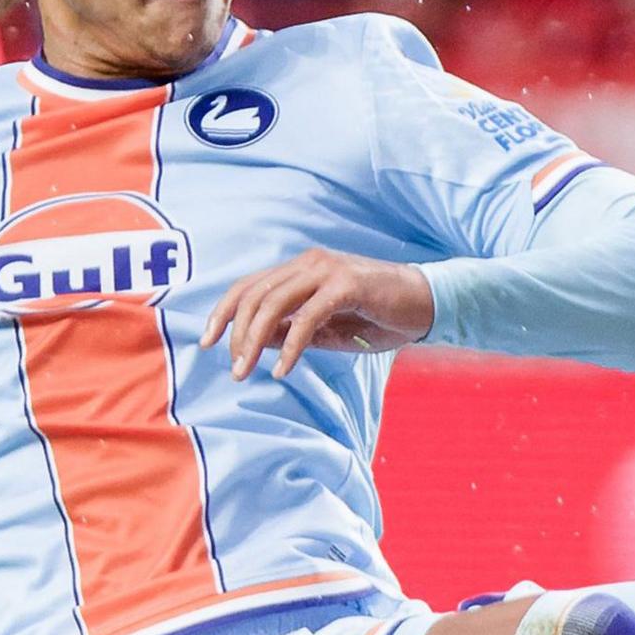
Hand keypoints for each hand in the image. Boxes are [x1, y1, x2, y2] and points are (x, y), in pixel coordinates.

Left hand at [198, 248, 434, 378]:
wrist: (427, 303)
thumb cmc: (377, 316)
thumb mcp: (326, 329)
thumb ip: (290, 331)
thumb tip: (252, 343)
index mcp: (301, 268)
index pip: (249, 286)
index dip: (223, 312)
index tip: (207, 342)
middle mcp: (309, 262)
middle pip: (255, 295)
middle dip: (236, 334)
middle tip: (234, 369)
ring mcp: (327, 270)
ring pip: (274, 303)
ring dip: (255, 341)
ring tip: (248, 372)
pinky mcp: (346, 285)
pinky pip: (307, 317)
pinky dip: (290, 345)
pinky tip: (283, 369)